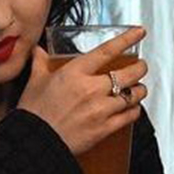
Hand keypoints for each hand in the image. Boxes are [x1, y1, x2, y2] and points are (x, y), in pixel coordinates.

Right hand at [18, 26, 147, 158]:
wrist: (33, 142)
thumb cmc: (33, 113)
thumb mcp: (35, 82)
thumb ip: (40, 63)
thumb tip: (39, 50)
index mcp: (75, 74)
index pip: (107, 51)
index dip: (127, 39)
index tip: (139, 32)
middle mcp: (91, 89)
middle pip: (130, 73)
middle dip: (140, 68)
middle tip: (140, 67)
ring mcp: (101, 109)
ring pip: (135, 94)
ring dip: (138, 90)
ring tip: (136, 89)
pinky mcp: (105, 127)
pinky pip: (131, 115)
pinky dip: (134, 110)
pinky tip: (131, 108)